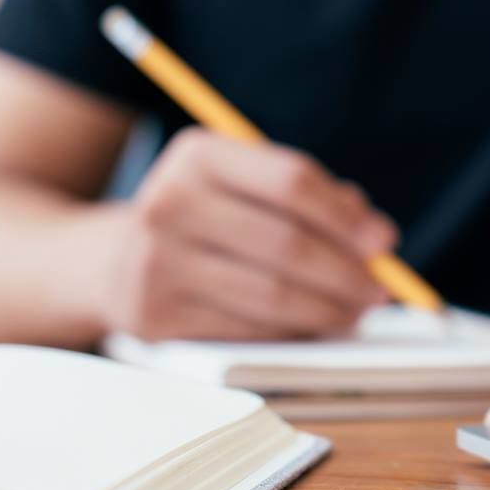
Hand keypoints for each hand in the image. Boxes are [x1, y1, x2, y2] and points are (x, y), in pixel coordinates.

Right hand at [103, 127, 396, 339]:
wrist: (105, 261)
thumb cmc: (200, 219)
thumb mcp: (239, 186)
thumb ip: (306, 197)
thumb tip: (372, 234)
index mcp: (199, 156)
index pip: (291, 182)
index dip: (346, 217)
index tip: (384, 242)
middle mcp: (170, 202)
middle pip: (287, 244)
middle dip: (346, 273)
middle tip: (379, 290)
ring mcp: (157, 263)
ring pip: (271, 295)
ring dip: (328, 310)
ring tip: (355, 313)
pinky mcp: (156, 317)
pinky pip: (246, 330)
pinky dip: (292, 333)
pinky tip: (313, 329)